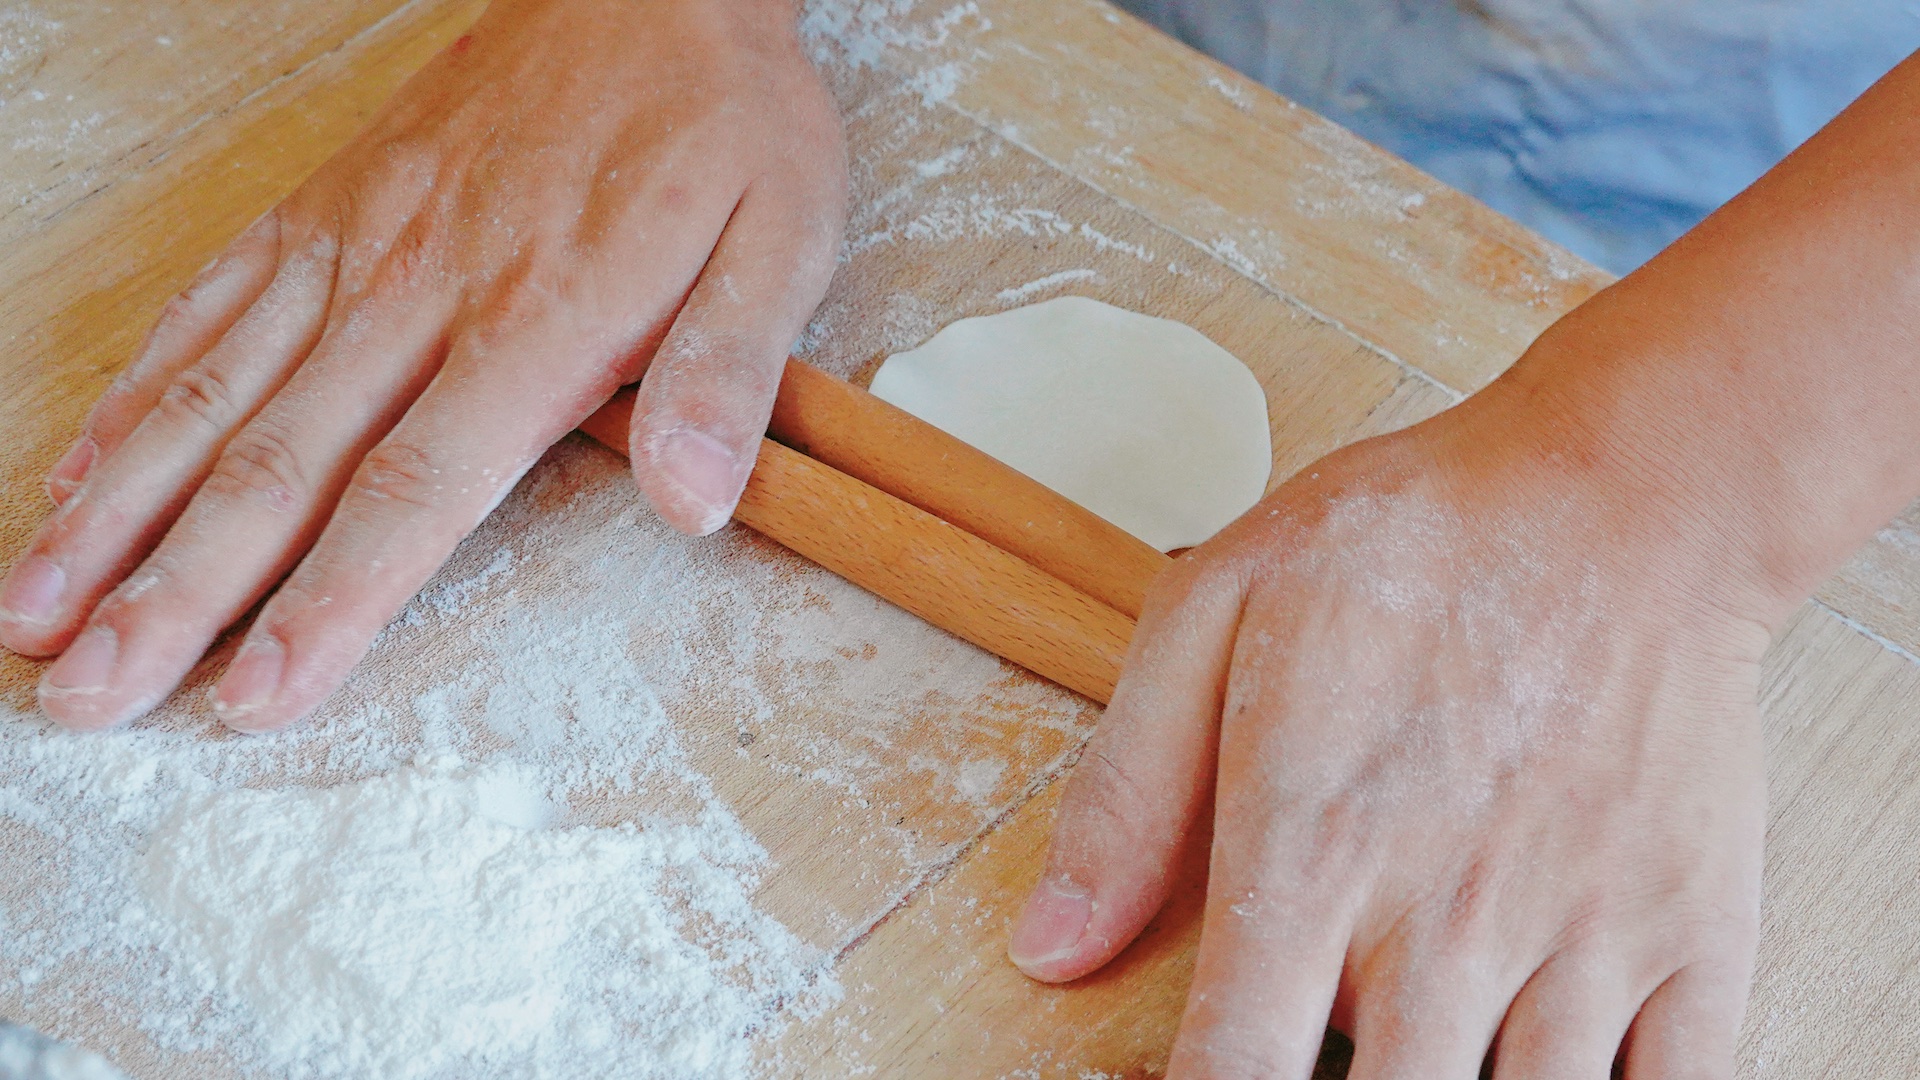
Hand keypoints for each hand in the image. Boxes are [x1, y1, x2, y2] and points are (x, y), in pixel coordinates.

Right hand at [0, 0, 845, 730]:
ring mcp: (358, 242)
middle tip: (85, 691)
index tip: (250, 694)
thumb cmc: (722, 120)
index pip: (410, 491)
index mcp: (537, 323)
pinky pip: (211, 299)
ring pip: (211, 390)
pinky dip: (135, 386)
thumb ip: (727, 372)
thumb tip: (696, 503)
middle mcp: (421, 291)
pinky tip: (77, 462)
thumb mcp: (782, 239)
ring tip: (35, 607)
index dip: (328, 600)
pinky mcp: (329, 202)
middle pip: (277, 465)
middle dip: (176, 592)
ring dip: (118, 508)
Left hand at [1006, 377, 1775, 1076]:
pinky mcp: (1696, 936)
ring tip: (1422, 1046)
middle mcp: (1447, 919)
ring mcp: (1585, 937)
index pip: (1234, 1075)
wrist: (1628, 491)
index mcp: (1313, 849)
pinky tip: (1543, 1065)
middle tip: (1324, 1051)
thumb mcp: (1216, 612)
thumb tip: (1047, 950)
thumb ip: (1128, 794)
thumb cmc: (1418, 541)